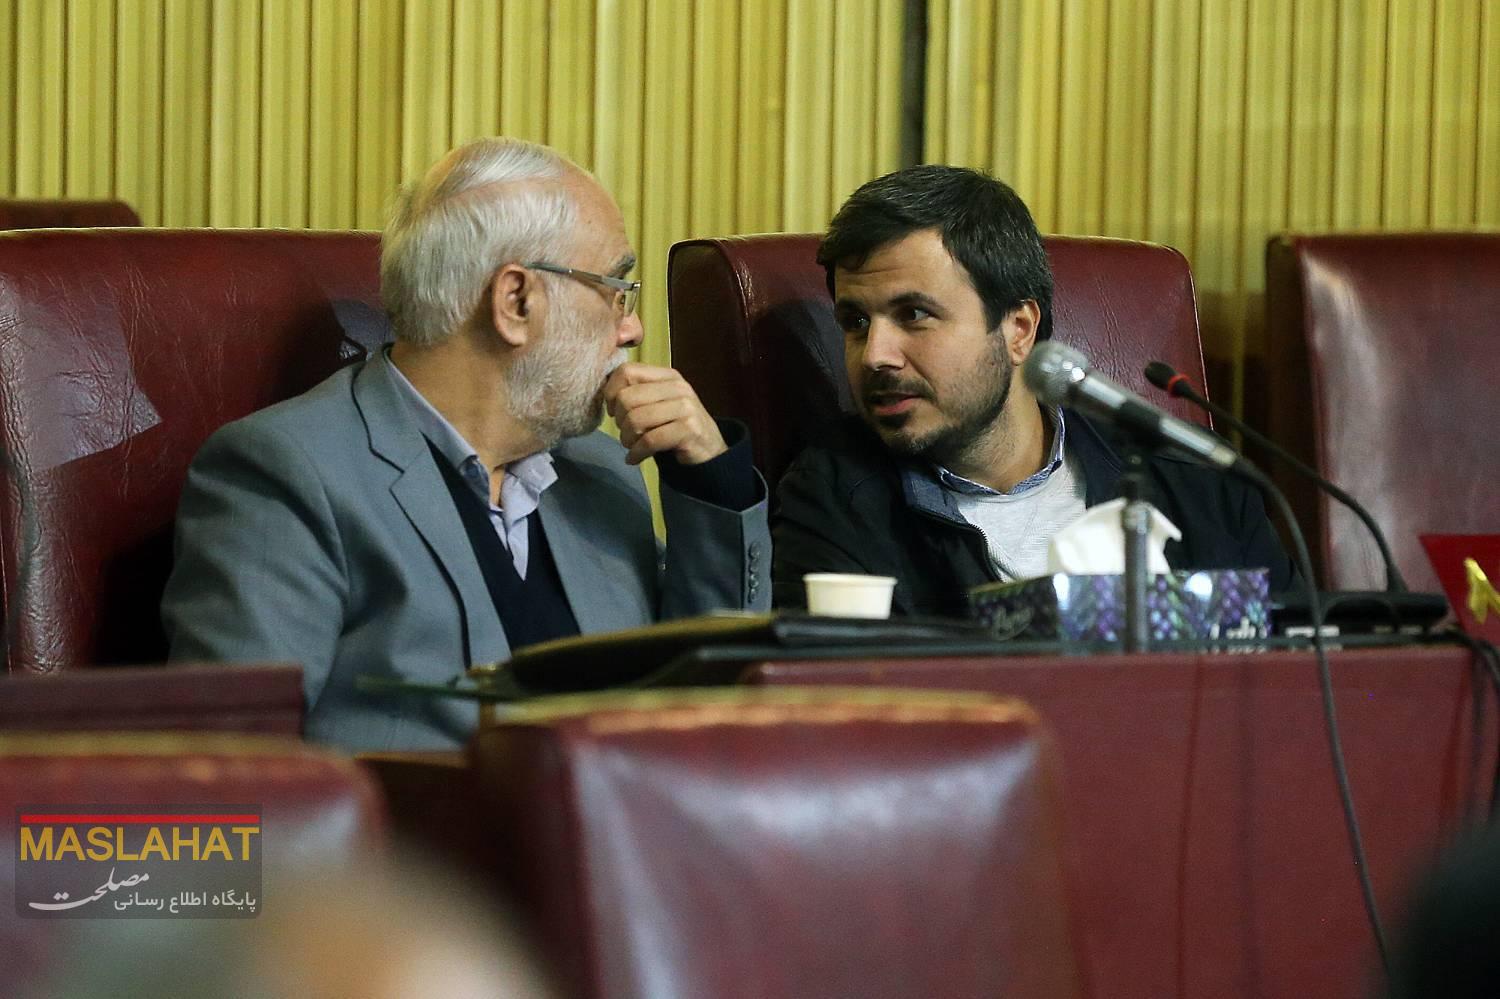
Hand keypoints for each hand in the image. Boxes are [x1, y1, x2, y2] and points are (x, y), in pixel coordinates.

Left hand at [604, 362, 726, 465]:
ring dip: (627, 439)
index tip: (614, 411)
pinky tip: (635, 458)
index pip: (626, 371)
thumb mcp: (659, 403)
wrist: (709, 450)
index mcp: (667, 375)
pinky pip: (650, 440)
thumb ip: (638, 392)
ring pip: (636, 420)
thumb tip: (604, 393)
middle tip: (626, 433)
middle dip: (620, 421)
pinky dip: (637, 453)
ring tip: (632, 446)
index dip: (611, 393)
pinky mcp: (689, 430)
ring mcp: (686, 407)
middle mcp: (678, 387)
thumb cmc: (677, 426)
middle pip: (627, 398)